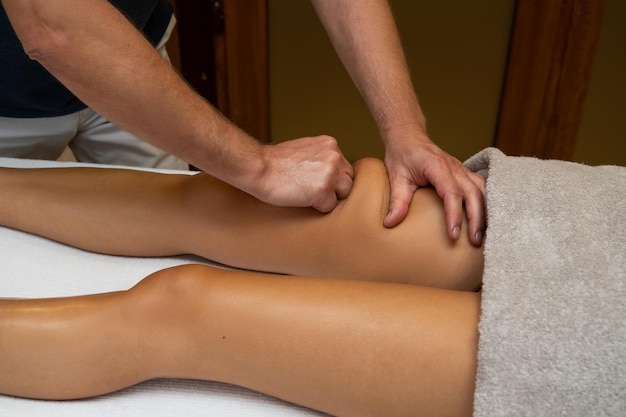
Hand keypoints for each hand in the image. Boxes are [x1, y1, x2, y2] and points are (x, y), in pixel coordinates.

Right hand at [256, 135, 353, 212]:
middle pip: (348, 179)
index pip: (344, 166)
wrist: (259, 167)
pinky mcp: (323, 190)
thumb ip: (321, 157)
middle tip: (314, 190)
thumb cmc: (274, 162)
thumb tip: (331, 171)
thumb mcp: (304, 149)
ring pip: (344, 193)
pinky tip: (303, 199)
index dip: (332, 177)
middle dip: (335, 187)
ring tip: (310, 195)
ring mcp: (330, 173)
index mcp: (330, 144)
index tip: (316, 180)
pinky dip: (318, 207)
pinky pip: (330, 207)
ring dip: (330, 197)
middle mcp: (334, 156)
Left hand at [383, 131, 485, 245]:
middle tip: (475, 242)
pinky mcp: (465, 174)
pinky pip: (482, 187)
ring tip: (483, 235)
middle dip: (476, 219)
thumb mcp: (396, 177)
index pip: (451, 192)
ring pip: (482, 190)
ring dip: (485, 212)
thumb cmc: (403, 155)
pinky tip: (487, 219)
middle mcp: (455, 167)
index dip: (454, 215)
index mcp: (437, 166)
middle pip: (473, 193)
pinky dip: (487, 203)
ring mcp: (462, 169)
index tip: (454, 235)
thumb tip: (389, 223)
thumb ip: (397, 200)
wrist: (409, 137)